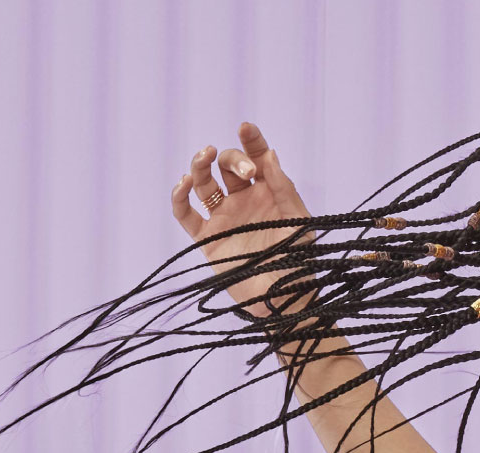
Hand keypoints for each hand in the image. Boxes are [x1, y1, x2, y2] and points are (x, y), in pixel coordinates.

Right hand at [171, 121, 317, 319]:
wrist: (284, 298)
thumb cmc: (300, 261)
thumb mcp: (299, 221)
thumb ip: (284, 188)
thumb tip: (270, 154)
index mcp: (269, 193)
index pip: (257, 157)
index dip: (251, 140)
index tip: (246, 127)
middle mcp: (244, 201)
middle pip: (227, 165)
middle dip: (235, 159)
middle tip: (248, 171)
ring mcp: (224, 218)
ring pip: (203, 182)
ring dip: (200, 165)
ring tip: (204, 156)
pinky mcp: (207, 238)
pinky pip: (185, 213)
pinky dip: (179, 196)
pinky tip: (185, 183)